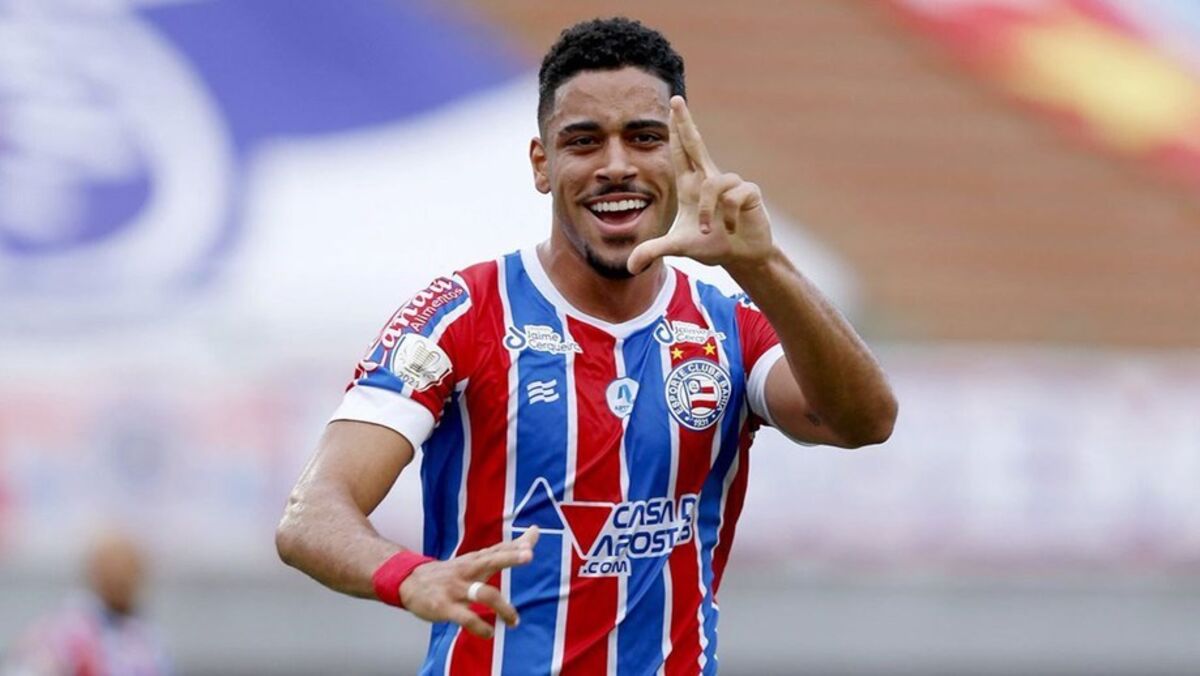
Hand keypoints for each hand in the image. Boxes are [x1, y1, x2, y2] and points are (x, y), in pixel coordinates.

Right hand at [399, 526, 539, 638]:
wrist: (410, 582)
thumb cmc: (451, 572)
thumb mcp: (474, 559)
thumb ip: (504, 550)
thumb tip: (534, 531)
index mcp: (475, 559)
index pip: (499, 548)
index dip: (518, 543)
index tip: (535, 534)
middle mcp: (467, 570)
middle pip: (491, 560)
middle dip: (510, 558)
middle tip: (529, 555)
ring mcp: (457, 588)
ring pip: (482, 593)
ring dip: (502, 607)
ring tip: (514, 621)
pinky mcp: (445, 607)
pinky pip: (466, 618)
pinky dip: (480, 627)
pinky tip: (489, 632)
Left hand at [627, 96, 774, 274]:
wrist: (741, 257)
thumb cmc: (711, 245)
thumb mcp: (678, 248)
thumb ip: (653, 252)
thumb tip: (630, 268)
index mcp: (691, 185)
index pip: (681, 151)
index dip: (677, 129)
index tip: (672, 105)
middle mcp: (709, 178)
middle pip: (696, 143)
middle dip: (685, 122)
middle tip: (675, 100)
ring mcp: (730, 184)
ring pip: (713, 185)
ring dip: (706, 211)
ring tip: (705, 231)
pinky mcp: (748, 193)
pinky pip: (734, 198)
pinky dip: (727, 217)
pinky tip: (729, 230)